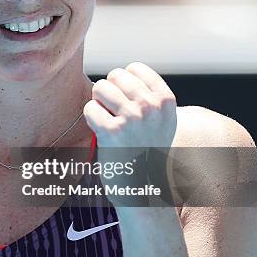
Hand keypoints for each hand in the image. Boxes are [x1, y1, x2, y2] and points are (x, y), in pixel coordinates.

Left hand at [83, 62, 177, 207]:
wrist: (144, 188)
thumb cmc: (146, 150)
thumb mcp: (160, 119)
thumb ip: (147, 95)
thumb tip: (121, 72)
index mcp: (165, 100)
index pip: (134, 68)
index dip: (123, 84)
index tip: (128, 103)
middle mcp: (151, 106)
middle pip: (114, 75)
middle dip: (109, 92)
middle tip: (115, 114)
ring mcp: (133, 118)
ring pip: (100, 88)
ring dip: (99, 104)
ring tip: (109, 121)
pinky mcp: (112, 132)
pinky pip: (90, 108)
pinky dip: (91, 118)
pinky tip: (101, 132)